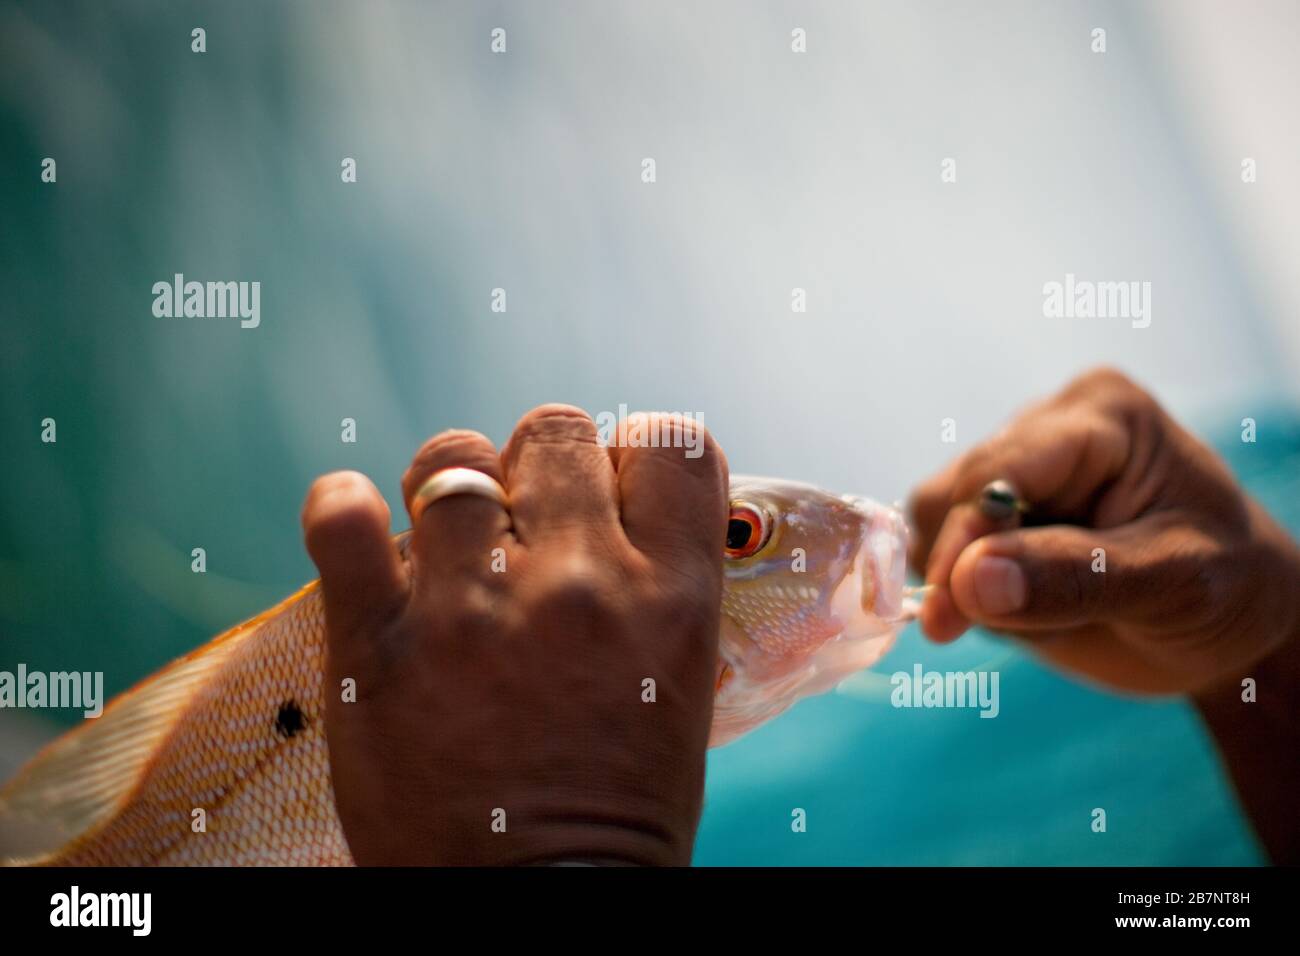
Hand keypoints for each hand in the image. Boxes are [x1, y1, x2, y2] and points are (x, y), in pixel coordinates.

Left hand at [300, 406, 727, 864]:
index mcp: (672, 598)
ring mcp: (476, 610)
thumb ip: (655, 583)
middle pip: (557, 431)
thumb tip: (610, 504)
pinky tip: (357, 524)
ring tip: (447, 545)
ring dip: (450, 488)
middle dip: (539, 468)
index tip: (610, 490)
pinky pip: (343, 516)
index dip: (632, 455)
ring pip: (454, 457)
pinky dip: (343, 507)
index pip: (670, 442)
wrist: (534, 906)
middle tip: (524, 526)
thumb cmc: (613, 802)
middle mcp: (581, 586)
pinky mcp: (379, 644)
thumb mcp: (681, 681)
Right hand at [909, 367, 1299, 694]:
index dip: (966, 538)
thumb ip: (1072, 580)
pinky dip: (962, 591)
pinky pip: (939, 549)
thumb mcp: (1174, 586)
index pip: (999, 470)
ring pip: (932, 519)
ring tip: (1034, 616)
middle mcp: (1048, 427)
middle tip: (977, 630)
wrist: (1232, 626)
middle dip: (960, 567)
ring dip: (960, 580)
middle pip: (950, 491)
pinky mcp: (995, 513)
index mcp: (1102, 416)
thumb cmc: (1229, 590)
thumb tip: (968, 583)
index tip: (947, 612)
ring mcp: (1017, 469)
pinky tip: (1021, 609)